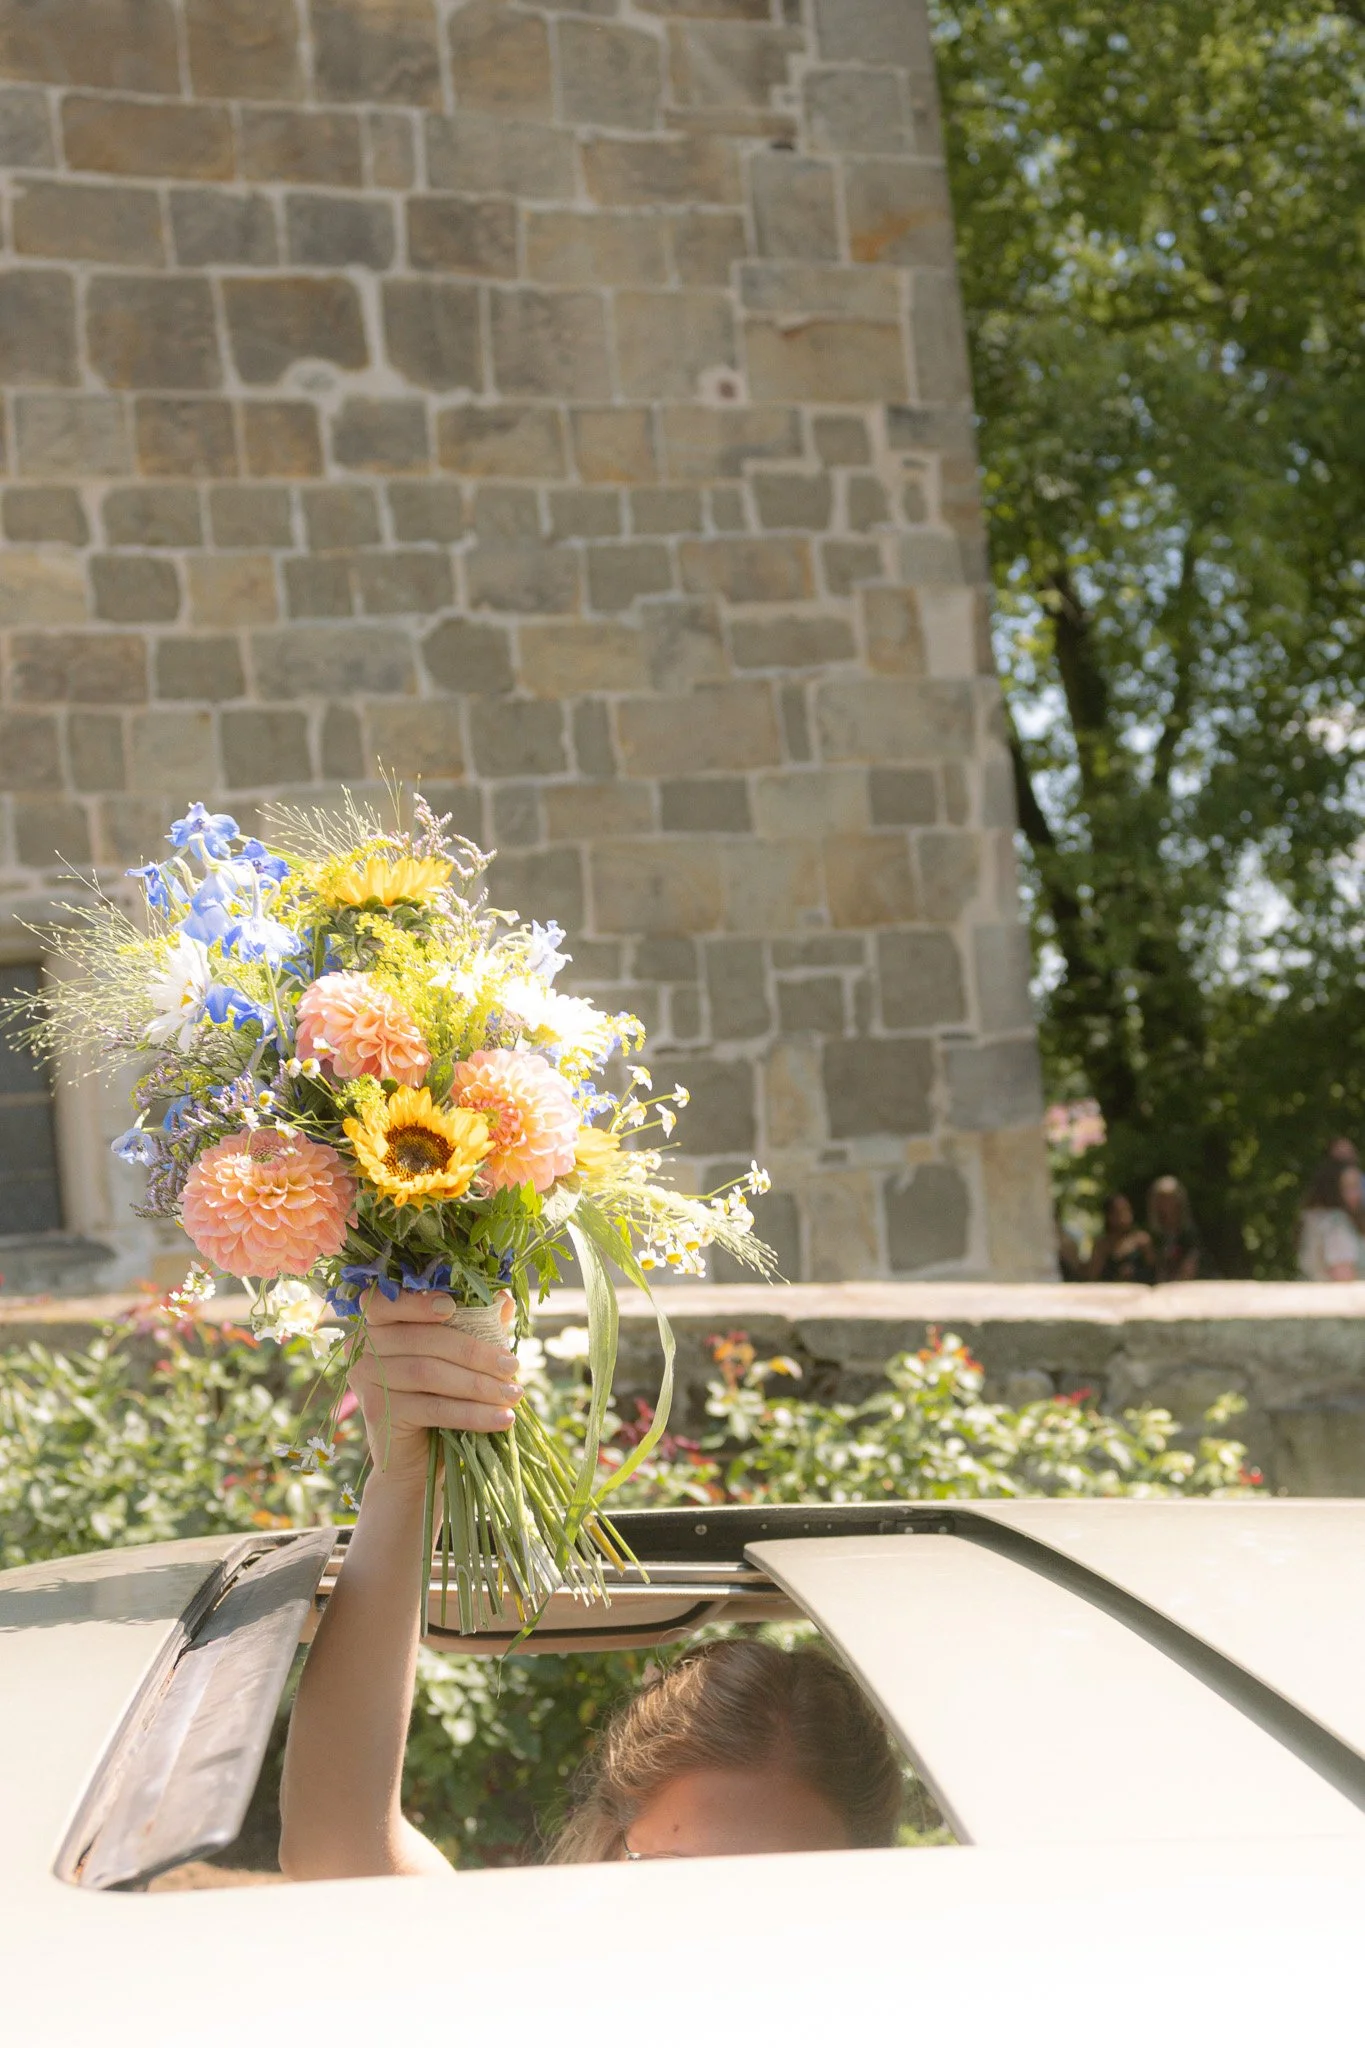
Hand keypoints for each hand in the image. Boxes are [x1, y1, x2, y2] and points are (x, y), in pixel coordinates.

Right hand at [349, 1289, 521, 1489]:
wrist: (416, 1462)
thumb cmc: (439, 1399)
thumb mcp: (459, 1359)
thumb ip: (477, 1325)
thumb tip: (505, 1299)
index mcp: (377, 1325)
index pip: (386, 1302)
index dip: (417, 1302)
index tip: (454, 1307)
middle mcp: (362, 1349)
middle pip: (421, 1340)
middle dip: (475, 1352)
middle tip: (513, 1366)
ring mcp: (365, 1381)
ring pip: (428, 1372)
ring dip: (478, 1384)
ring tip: (514, 1394)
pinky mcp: (378, 1413)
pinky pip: (432, 1407)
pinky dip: (472, 1413)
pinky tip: (502, 1419)